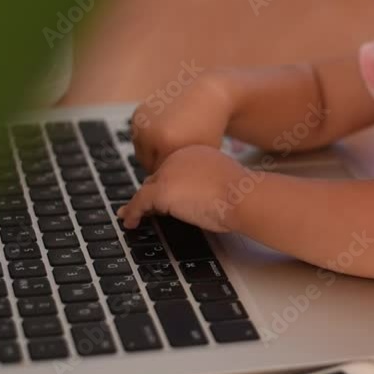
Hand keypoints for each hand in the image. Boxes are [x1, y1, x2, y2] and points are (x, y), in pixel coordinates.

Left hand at [116, 145, 245, 232]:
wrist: (242, 195)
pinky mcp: (161, 190)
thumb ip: (207, 185)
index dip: (165, 186)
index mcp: (195, 152)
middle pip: (157, 178)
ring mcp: (168, 172)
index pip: (172, 168)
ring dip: (139, 204)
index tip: (159, 200)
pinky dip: (132, 213)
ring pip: (147, 190)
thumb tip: (197, 202)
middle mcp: (178, 157)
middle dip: (150, 195)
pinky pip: (139, 203)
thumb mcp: (223, 183)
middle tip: (142, 211)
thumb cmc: (240, 195)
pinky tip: (130, 221)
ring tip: (131, 216)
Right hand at [131, 71, 233, 172]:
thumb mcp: (199, 155)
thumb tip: (163, 185)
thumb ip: (180, 171)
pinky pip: (138, 138)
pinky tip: (166, 135)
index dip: (172, 174)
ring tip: (171, 148)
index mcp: (166, 142)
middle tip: (176, 160)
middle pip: (146, 163)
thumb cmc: (209, 128)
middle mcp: (149, 131)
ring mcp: (141, 121)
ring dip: (151, 154)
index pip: (160, 173)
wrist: (207, 95)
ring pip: (140, 152)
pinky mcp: (137, 114)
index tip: (182, 170)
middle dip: (159, 165)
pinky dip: (149, 140)